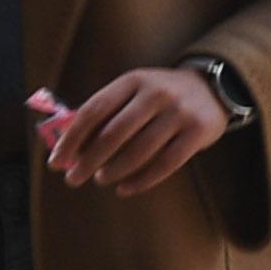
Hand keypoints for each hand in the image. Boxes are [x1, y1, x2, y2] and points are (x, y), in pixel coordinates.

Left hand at [41, 64, 231, 192]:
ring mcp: (180, 112)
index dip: (72, 138)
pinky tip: (125, 188)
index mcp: (134, 80)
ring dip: (114, 171)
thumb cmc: (160, 97)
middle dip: (89, 160)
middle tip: (73, 178)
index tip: (56, 161)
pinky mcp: (199, 132)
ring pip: (139, 151)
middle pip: (114, 133)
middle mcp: (157, 93)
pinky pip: (166, 164)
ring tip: (101, 179)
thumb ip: (105, 114)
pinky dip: (142, 181)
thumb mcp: (133, 92)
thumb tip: (69, 149)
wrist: (214, 88)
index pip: (94, 110)